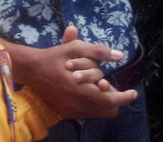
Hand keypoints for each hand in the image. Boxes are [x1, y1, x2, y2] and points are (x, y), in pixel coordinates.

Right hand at [2, 26, 137, 118]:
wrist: (30, 70)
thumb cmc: (53, 57)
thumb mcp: (75, 49)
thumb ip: (99, 52)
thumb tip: (119, 55)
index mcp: (82, 91)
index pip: (113, 101)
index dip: (126, 97)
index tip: (133, 92)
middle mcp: (78, 105)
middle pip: (109, 111)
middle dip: (113, 99)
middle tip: (107, 86)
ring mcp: (70, 111)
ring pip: (98, 114)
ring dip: (102, 103)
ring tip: (97, 88)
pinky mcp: (65, 113)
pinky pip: (87, 114)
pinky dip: (91, 105)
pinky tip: (85, 92)